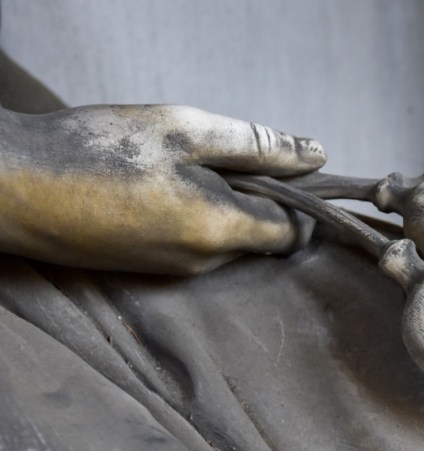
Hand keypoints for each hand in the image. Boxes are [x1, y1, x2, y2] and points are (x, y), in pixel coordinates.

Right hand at [0, 104, 325, 273]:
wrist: (12, 188)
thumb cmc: (97, 151)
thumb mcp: (185, 130)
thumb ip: (257, 146)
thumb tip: (317, 155)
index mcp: (218, 232)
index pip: (294, 232)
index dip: (304, 200)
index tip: (290, 166)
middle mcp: (202, 265)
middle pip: (262, 236)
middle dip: (262, 196)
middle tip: (225, 154)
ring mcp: (174, 271)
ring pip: (229, 239)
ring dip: (226, 202)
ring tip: (184, 165)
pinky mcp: (150, 268)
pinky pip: (197, 243)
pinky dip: (198, 213)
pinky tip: (162, 185)